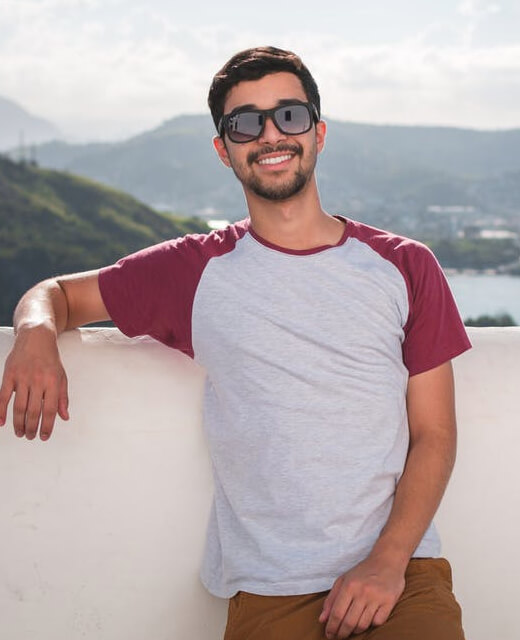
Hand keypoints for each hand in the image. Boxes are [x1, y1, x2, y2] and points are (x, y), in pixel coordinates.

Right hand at [0, 326, 68, 440]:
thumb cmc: (50, 359)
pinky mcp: (9, 375)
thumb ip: (63, 398)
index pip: (50, 410)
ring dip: (18, 423)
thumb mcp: (62, 377)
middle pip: (33, 411)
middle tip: (30, 437)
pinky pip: (3, 396)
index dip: (47, 426)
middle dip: (31, 428)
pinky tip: (1, 422)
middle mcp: (38, 381)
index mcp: (53, 383)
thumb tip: (64, 417)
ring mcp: (22, 378)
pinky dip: (1, 411)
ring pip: (19, 407)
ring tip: (20, 433)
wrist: (36, 337)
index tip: (44, 437)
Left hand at [319, 555, 405, 638]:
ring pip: (363, 625)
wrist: (387, 560)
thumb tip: (322, 619)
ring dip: (355, 631)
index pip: (337, 612)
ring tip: (352, 629)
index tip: (329, 634)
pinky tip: (368, 619)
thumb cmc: (363, 571)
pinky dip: (371, 624)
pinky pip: (378, 622)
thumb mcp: (344, 580)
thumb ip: (331, 599)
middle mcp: (363, 592)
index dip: (331, 627)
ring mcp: (377, 597)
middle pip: (349, 622)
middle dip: (342, 633)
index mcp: (349, 585)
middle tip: (339, 637)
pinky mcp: (389, 602)